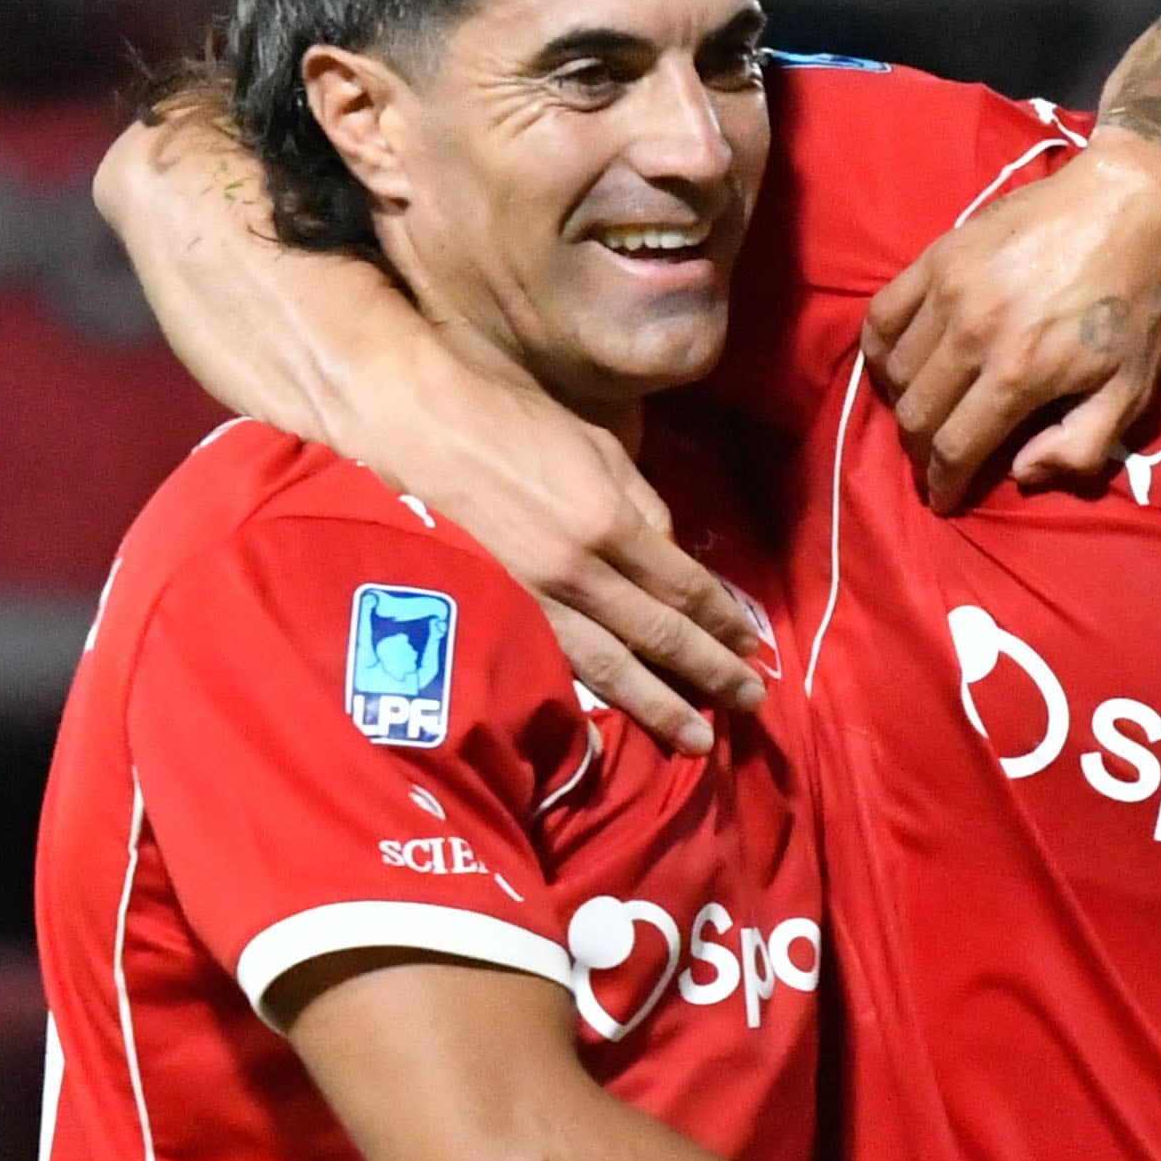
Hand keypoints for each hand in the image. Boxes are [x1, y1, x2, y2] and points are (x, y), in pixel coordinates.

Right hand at [355, 376, 766, 749]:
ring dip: (661, 706)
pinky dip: (591, 703)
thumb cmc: (505, 421)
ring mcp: (530, 601)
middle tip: (752, 703)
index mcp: (607, 522)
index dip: (723, 621)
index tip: (751, 646)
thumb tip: (672, 557)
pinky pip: (553, 668)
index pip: (684, 587)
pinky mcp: (492, 617)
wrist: (408, 425)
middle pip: (659, 636)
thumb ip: (642, 505)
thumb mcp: (595, 446)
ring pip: (609, 668)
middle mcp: (576, 572)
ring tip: (700, 740)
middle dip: (710, 672)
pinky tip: (615, 732)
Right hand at [868, 133, 1160, 510]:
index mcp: (1020, 374)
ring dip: (902, 405)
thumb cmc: (1137, 301)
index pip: (956, 447)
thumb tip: (1021, 473)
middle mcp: (973, 334)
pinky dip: (880, 350)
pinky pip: (883, 314)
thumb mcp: (1133, 388)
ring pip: (895, 369)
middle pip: (917, 414)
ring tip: (922, 416)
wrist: (1128, 204)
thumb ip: (1080, 445)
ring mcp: (949, 290)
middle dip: (920, 453)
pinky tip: (896, 365)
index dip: (944, 484)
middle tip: (933, 463)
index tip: (943, 500)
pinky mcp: (938, 255)